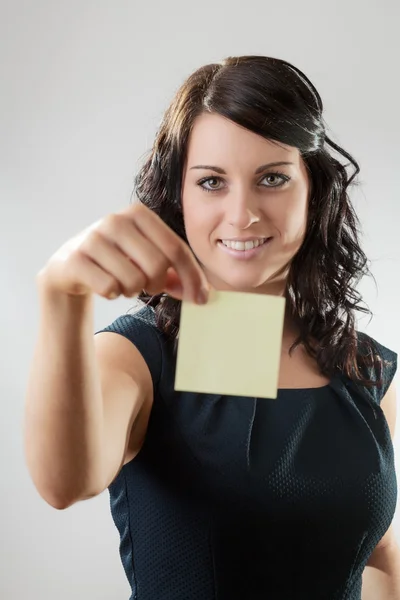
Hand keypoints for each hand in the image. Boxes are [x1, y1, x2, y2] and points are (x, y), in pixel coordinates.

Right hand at [36, 202, 208, 303]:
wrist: (70, 266)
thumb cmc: (117, 261)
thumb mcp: (147, 258)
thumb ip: (175, 272)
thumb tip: (203, 294)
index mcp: (139, 213)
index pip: (176, 249)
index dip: (193, 277)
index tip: (201, 299)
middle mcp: (115, 220)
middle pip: (157, 266)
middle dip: (157, 285)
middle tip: (147, 287)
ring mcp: (93, 238)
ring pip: (134, 281)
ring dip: (133, 291)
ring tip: (122, 282)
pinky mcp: (76, 260)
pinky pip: (110, 288)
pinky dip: (112, 294)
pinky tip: (104, 284)